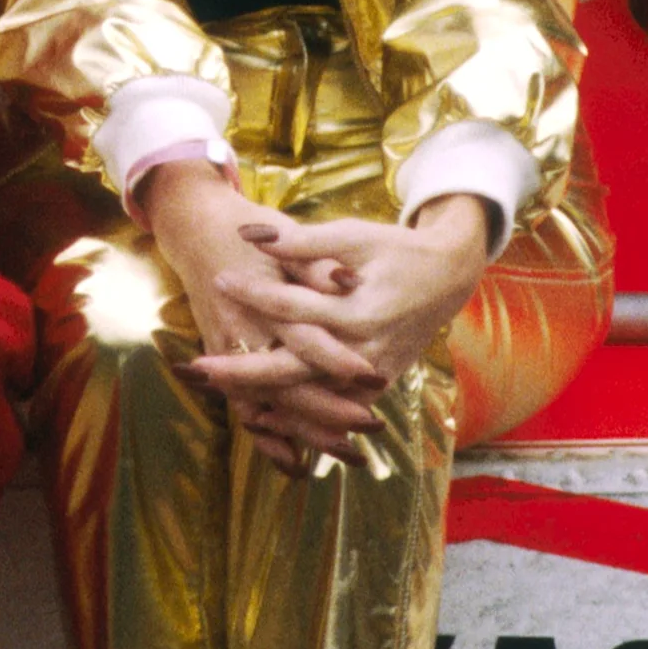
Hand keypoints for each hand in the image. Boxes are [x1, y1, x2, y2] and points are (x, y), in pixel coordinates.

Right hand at [136, 168, 380, 472]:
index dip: (336, 359)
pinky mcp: (225, 358)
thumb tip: (346, 280)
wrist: (196, 228)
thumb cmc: (247, 229)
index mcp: (256, 299)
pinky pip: (246, 407)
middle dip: (326, 411)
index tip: (373, 376)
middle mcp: (239, 332)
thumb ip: (313, 261)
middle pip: (284, 384)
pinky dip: (269, 436)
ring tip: (348, 453)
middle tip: (369, 425)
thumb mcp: (284, 233)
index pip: (301, 338)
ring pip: (265, 405)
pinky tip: (295, 461)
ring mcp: (228, 350)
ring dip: (303, 432)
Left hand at [191, 196, 493, 416]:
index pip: (296, 307)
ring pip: (310, 398)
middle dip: (244, 370)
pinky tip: (260, 413)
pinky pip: (330, 407)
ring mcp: (373, 375)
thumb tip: (250, 235)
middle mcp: (366, 350)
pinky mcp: (376, 386)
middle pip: (295, 369)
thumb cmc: (396, 250)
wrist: (448, 276)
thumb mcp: (354, 237)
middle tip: (198, 367)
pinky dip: (296, 413)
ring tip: (218, 392)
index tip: (219, 278)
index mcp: (362, 311)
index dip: (255, 292)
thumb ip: (304, 242)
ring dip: (264, 399)